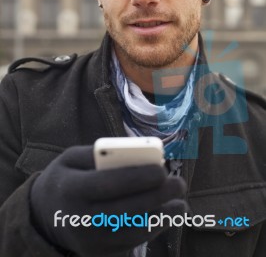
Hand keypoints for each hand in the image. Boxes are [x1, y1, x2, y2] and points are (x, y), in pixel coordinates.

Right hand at [30, 145, 186, 256]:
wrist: (46, 214)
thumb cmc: (65, 178)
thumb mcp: (71, 157)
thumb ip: (98, 154)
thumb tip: (136, 153)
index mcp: (72, 189)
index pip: (108, 185)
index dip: (138, 178)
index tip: (162, 170)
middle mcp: (80, 219)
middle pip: (126, 210)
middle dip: (157, 198)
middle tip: (179, 184)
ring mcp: (90, 241)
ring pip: (132, 232)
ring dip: (161, 219)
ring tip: (181, 205)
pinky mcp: (99, 253)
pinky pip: (130, 243)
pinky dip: (151, 230)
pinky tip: (165, 217)